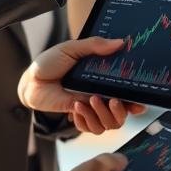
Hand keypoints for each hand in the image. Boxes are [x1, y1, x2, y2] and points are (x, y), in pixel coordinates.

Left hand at [17, 37, 146, 133]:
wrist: (31, 80)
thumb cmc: (50, 62)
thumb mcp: (71, 49)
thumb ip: (95, 46)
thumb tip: (119, 42)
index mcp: (103, 77)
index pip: (127, 92)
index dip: (136, 101)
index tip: (140, 104)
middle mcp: (101, 94)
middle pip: (121, 115)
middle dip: (120, 112)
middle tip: (112, 101)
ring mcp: (90, 106)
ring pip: (108, 125)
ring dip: (100, 115)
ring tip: (87, 101)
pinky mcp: (78, 115)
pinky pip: (89, 128)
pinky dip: (84, 120)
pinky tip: (75, 108)